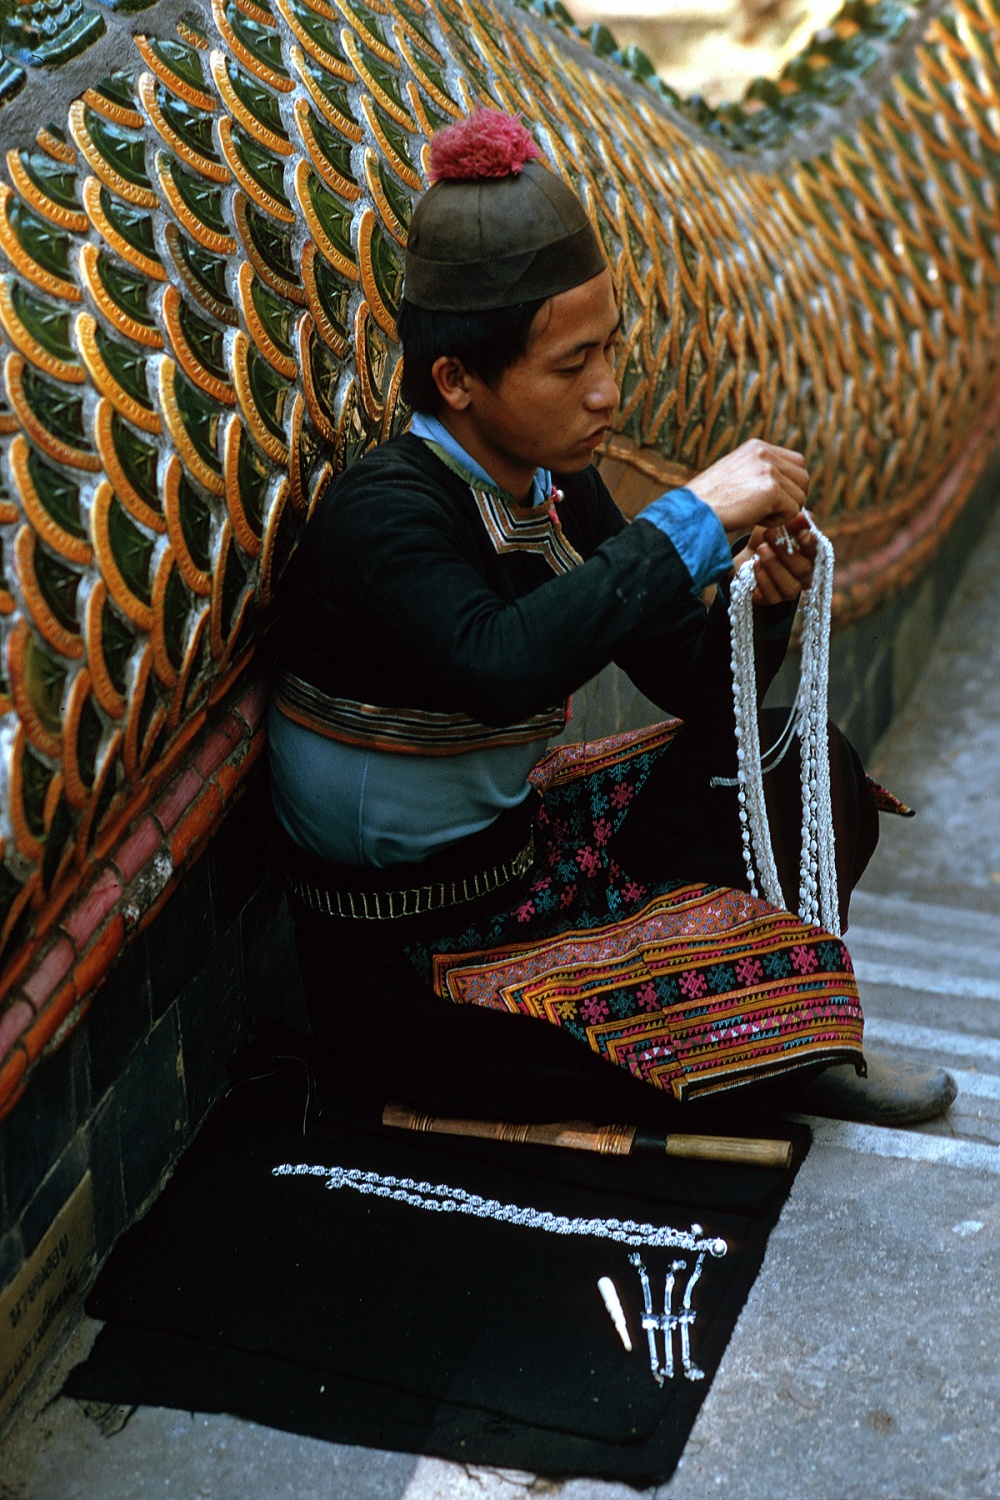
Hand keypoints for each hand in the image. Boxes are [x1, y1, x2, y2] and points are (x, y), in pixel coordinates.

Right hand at [687, 439, 808, 536]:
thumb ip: (760, 472)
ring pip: (800, 496)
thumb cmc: (708, 502)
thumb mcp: (735, 474)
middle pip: (804, 477)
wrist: (692, 513)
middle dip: (793, 498)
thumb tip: (786, 485)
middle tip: (770, 511)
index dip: (791, 484)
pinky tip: (756, 520)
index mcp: (756, 447)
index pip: (796, 461)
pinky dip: (778, 521)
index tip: (773, 499)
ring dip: (784, 511)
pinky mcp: (771, 490)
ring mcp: (768, 470)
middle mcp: (764, 453)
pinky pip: (793, 511)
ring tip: (759, 515)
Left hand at [732, 513, 817, 605]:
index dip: (810, 544)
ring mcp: (790, 590)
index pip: (817, 551)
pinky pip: (773, 597)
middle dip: (785, 552)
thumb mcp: (778, 524)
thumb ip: (793, 521)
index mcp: (811, 555)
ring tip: (760, 550)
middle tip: (769, 534)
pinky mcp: (773, 599)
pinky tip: (754, 566)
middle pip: (803, 569)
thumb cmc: (768, 538)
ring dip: (774, 566)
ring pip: (790, 586)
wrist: (746, 555)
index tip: (801, 533)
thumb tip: (806, 515)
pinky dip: (763, 580)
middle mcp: (805, 575)